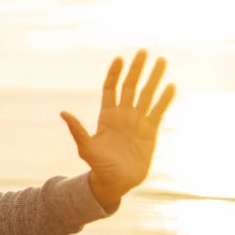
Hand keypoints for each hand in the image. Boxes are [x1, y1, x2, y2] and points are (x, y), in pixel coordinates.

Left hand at [60, 49, 175, 207]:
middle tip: (144, 51)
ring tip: (162, 61)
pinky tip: (171, 86)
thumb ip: (78, 130)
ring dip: (154, 78)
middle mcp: (123, 115)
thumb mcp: (86, 148)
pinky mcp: (151, 131)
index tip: (120, 58)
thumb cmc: (98, 167)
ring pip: (148, 95)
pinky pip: (159, 111)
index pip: (111, 89)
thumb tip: (63, 113)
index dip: (115, 74)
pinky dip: (165, 99)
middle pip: (131, 86)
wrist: (116, 182)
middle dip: (137, 69)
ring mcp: (138, 122)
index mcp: (107, 117)